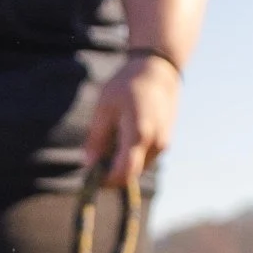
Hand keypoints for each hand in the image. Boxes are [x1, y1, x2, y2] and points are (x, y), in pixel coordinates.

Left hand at [84, 52, 180, 186]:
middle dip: (111, 172)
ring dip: (121, 162)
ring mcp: (162, 145)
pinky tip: (123, 134)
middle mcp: (155, 143)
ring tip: (111, 136)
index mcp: (139, 134)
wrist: (158, 72)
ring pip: (137, 168)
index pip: (123, 172)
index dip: (105, 180)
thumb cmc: (127, 85)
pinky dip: (131, 155)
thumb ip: (96, 139)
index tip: (90, 175)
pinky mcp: (164, 143)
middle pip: (130, 174)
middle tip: (94, 157)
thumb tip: (88, 164)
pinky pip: (144, 159)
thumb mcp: (104, 108)